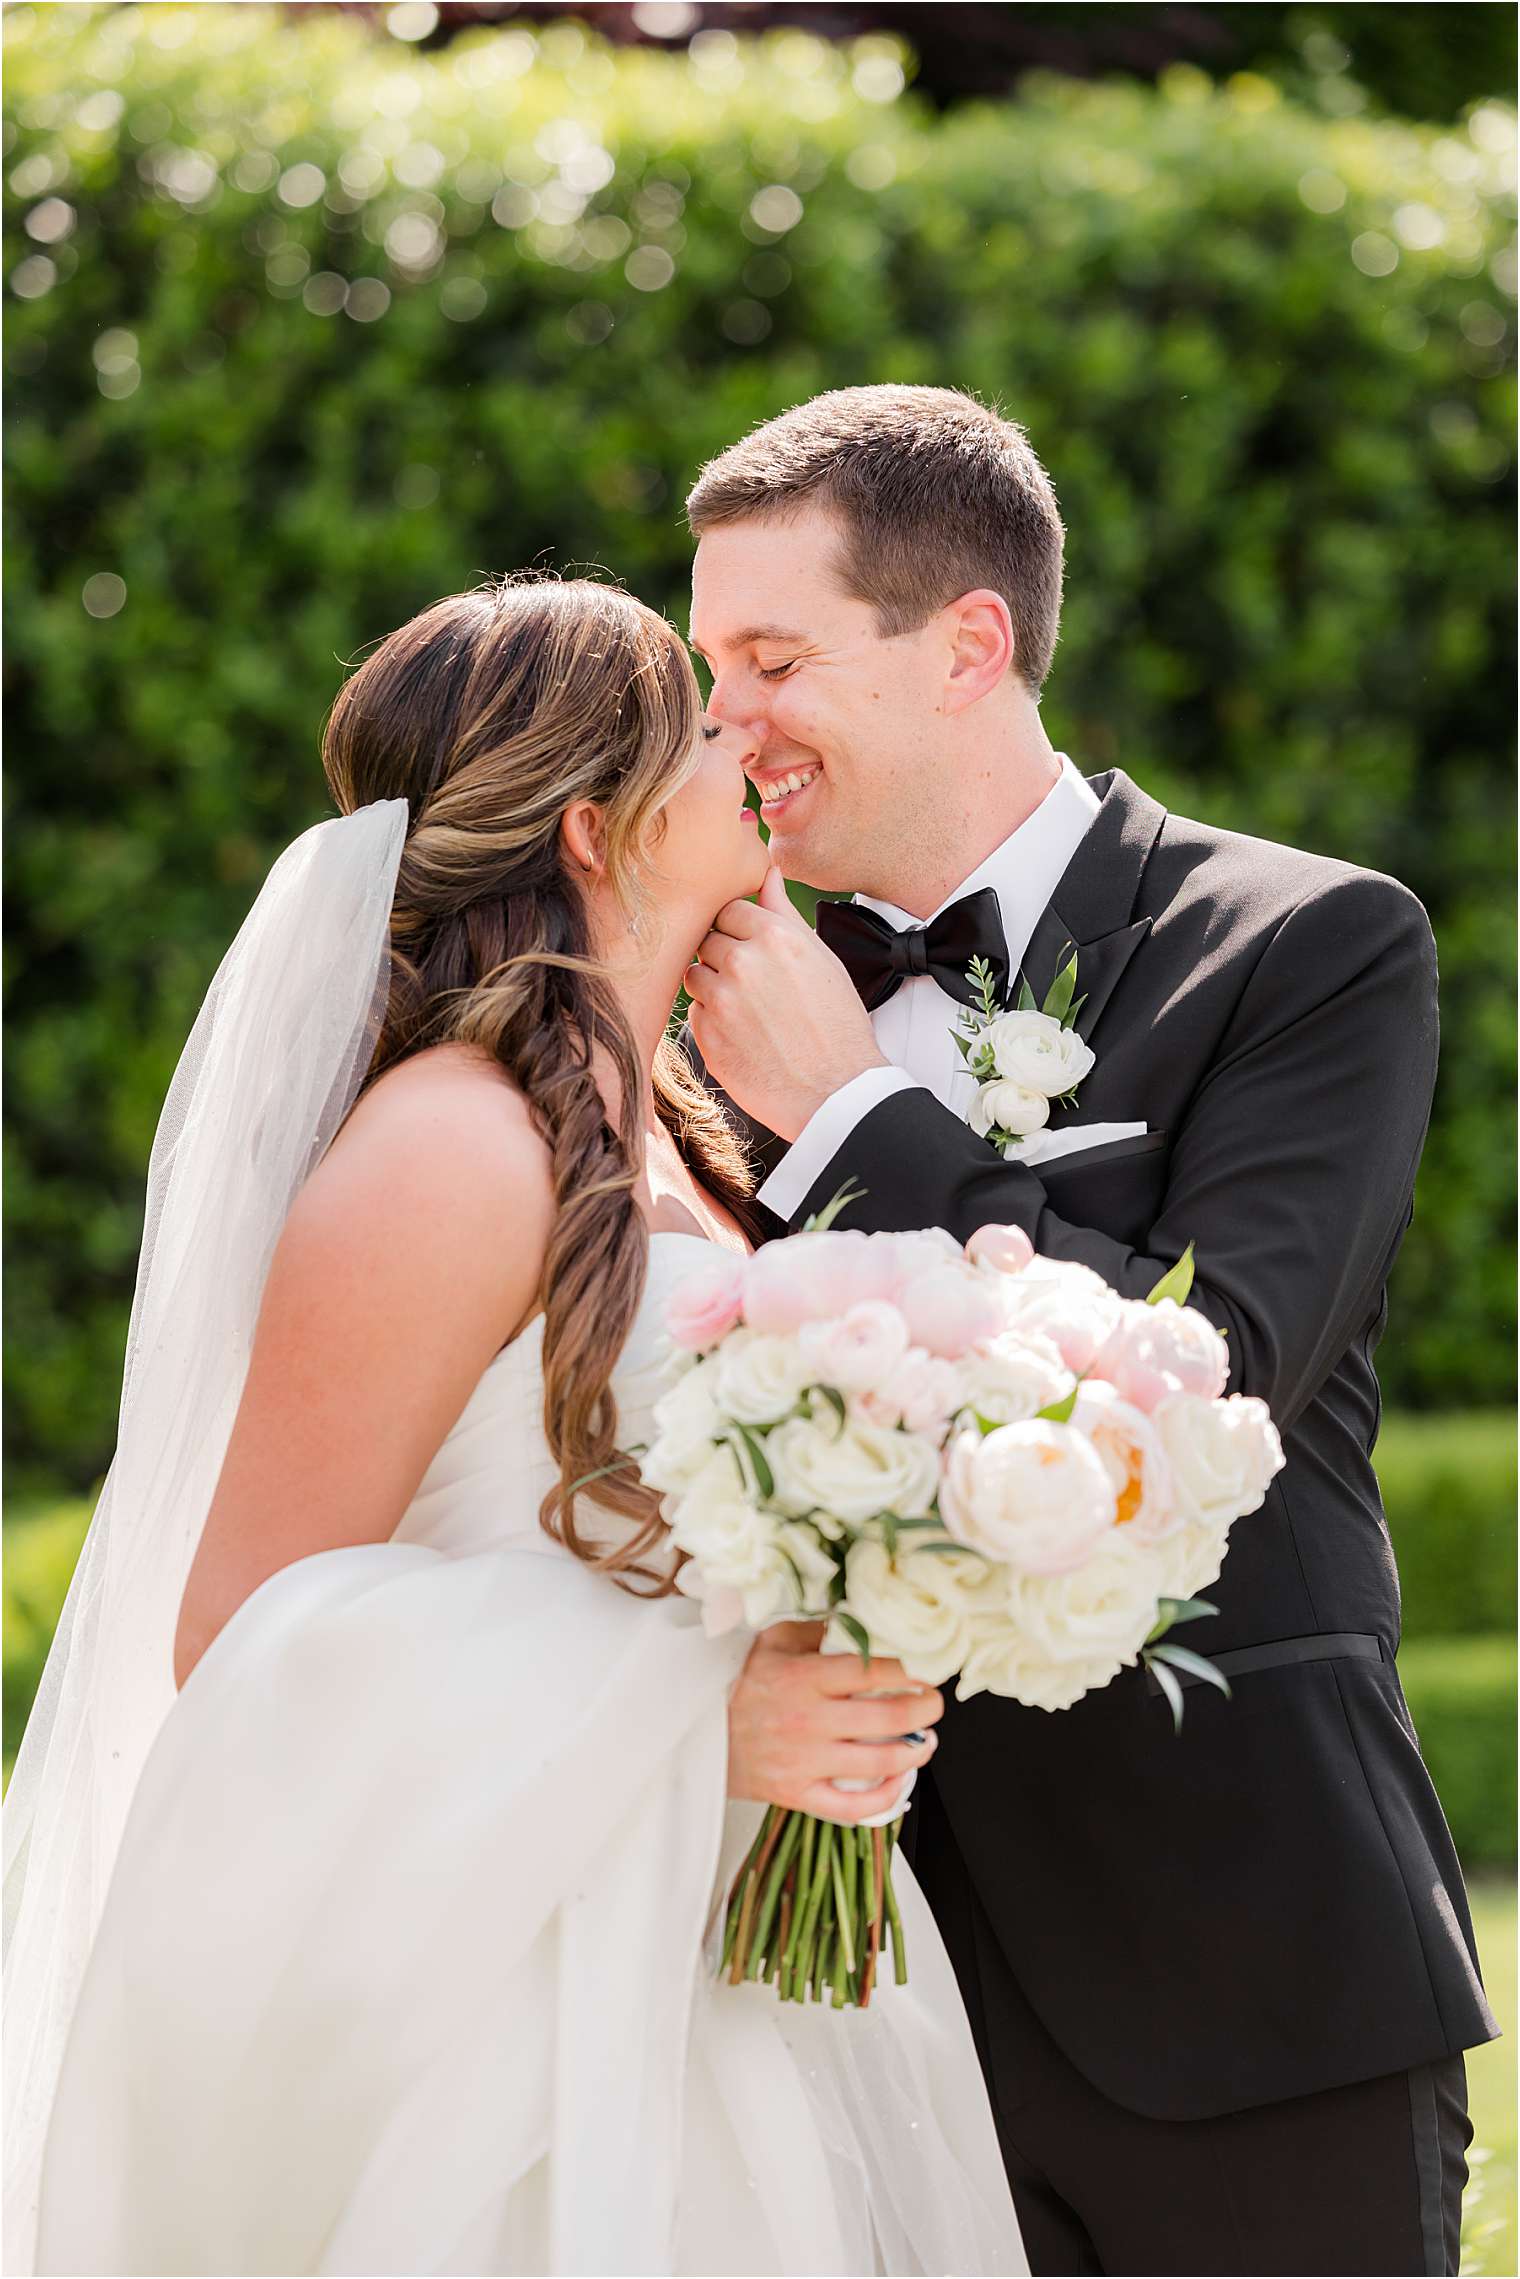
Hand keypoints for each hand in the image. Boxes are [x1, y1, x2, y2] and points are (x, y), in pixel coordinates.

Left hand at [686, 867, 887, 1141]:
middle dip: (723, 957)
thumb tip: (767, 873)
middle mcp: (743, 962)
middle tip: (752, 986)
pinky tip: (743, 1036)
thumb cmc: (835, 1027)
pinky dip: (711, 1021)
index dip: (739, 930)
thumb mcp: (821, 960)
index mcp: (775, 937)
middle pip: (707, 939)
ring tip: (748, 1012)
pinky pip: (694, 1012)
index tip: (753, 950)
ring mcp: (720, 999)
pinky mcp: (706, 1034)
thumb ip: (784, 914)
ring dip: (712, 987)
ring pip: (694, 974)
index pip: (729, 910)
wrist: (835, 1092)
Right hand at [725, 1621, 942, 1823]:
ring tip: (927, 1740)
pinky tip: (899, 1782)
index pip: (873, 1671)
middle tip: (934, 1703)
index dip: (911, 1669)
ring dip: (916, 1751)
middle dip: (926, 1709)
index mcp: (804, 1678)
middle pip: (889, 1717)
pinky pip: (851, 1807)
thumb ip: (817, 1631)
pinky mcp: (796, 1794)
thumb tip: (859, 1625)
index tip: (926, 1668)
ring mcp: (804, 1762)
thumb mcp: (771, 1641)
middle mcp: (809, 1720)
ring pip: (879, 1763)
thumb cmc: (736, 1682)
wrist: (693, 1728)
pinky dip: (883, 1798)